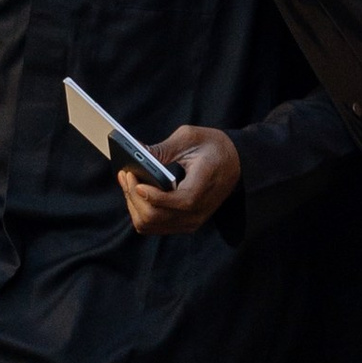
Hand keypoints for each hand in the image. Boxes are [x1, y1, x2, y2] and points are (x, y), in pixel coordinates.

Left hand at [120, 124, 240, 233]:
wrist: (236, 163)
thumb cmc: (214, 147)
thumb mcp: (190, 137)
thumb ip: (163, 148)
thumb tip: (136, 151)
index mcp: (203, 188)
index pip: (177, 202)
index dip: (152, 195)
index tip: (134, 178)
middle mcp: (197, 212)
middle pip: (155, 217)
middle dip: (133, 196)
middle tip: (125, 174)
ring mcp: (191, 221)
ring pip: (150, 225)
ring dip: (133, 205)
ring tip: (128, 182)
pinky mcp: (184, 224)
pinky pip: (154, 225)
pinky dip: (140, 211)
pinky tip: (137, 192)